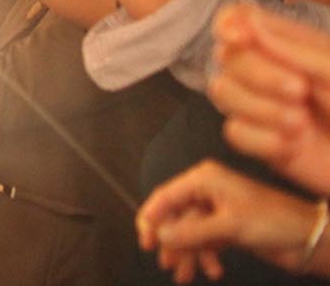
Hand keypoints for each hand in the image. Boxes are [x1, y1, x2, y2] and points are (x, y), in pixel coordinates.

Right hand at [136, 158, 322, 280]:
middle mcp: (208, 192)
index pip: (167, 196)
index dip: (152, 218)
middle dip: (173, 243)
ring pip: (189, 233)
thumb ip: (192, 231)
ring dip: (188, 255)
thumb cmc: (275, 222)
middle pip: (176, 218)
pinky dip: (205, 257)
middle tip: (167, 264)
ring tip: (186, 276)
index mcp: (205, 180)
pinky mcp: (226, 228)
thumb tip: (161, 235)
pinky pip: (204, 242)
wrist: (309, 238)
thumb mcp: (230, 226)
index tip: (146, 241)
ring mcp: (217, 211)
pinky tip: (213, 270)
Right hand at [210, 2, 329, 192]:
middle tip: (299, 91)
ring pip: (222, 92)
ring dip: (260, 108)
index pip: (239, 18)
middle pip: (226, 56)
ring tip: (300, 123)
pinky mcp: (260, 141)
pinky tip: (294, 146)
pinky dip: (263, 140)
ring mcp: (260, 105)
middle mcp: (266, 70)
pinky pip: (234, 132)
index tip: (240, 39)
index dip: (229, 24)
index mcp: (288, 44)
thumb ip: (293, 48)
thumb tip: (248, 22)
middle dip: (258, 75)